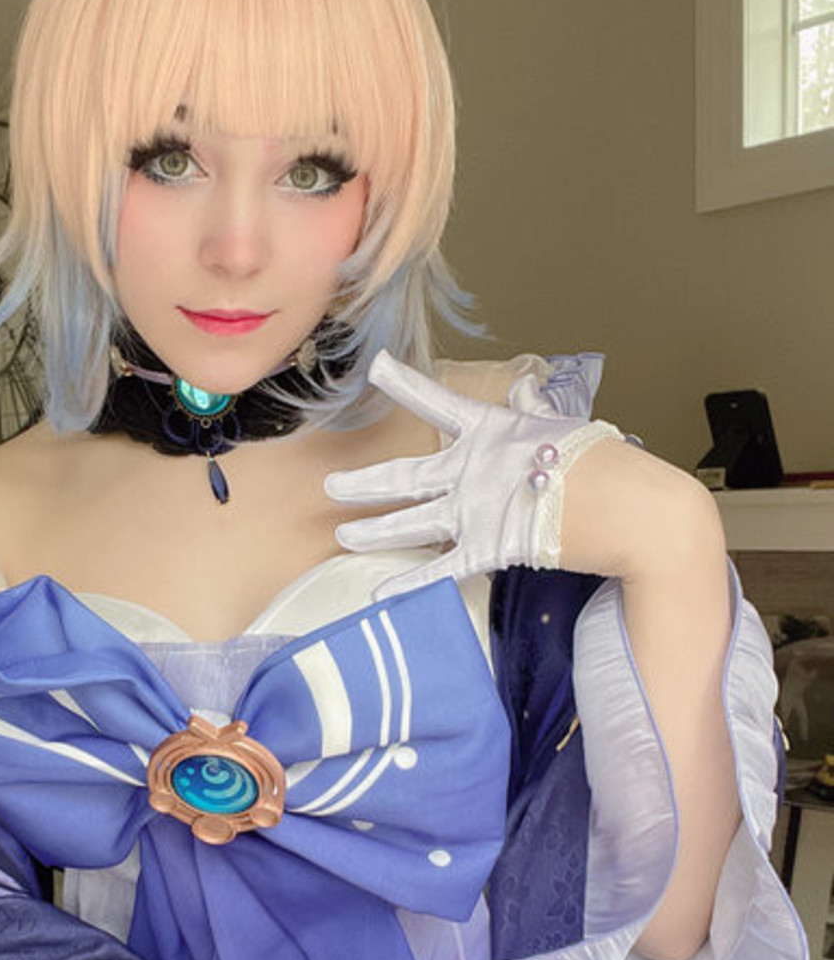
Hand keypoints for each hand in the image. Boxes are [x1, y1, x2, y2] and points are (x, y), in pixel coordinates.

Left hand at [325, 351, 620, 596]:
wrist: (630, 508)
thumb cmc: (599, 463)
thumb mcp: (560, 424)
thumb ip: (533, 407)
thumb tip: (526, 386)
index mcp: (490, 430)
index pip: (436, 400)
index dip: (404, 382)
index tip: (375, 367)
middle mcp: (472, 468)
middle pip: (404, 475)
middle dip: (364, 482)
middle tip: (331, 486)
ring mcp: (476, 509)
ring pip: (410, 521)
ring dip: (374, 530)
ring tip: (344, 535)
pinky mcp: (489, 547)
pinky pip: (440, 568)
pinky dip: (409, 583)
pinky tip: (378, 593)